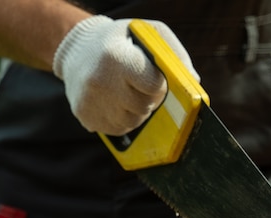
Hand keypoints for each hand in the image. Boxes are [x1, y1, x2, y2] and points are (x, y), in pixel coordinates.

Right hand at [53, 15, 196, 134]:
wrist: (76, 50)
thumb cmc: (121, 41)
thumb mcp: (147, 34)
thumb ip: (173, 54)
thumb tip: (194, 82)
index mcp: (116, 57)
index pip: (154, 86)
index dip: (160, 84)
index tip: (155, 77)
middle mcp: (100, 82)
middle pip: (144, 107)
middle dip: (149, 99)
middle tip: (139, 85)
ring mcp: (91, 103)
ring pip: (132, 123)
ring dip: (137, 111)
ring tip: (127, 92)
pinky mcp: (86, 118)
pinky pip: (118, 130)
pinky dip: (122, 120)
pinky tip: (115, 102)